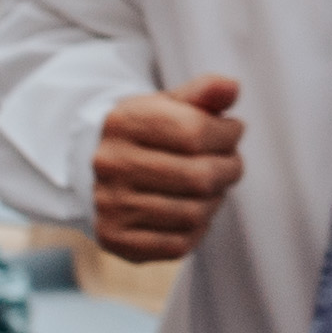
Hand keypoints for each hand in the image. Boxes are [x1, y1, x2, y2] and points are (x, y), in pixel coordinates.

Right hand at [88, 76, 246, 264]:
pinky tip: (192, 211)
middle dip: (229, 169)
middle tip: (231, 164)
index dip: (227, 134)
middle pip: (199, 176)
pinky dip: (196, 229)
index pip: (195, 131)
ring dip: (214, 200)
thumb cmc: (148, 133)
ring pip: (193, 213)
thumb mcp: (170, 105)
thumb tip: (231, 87)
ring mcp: (109, 204)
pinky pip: (177, 244)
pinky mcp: (115, 239)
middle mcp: (110, 163)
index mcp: (123, 122)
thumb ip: (203, 93)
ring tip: (211, 187)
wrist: (99, 170)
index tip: (232, 132)